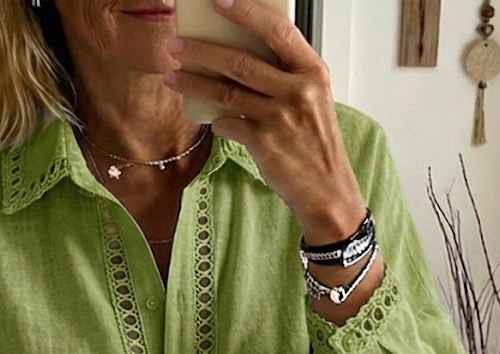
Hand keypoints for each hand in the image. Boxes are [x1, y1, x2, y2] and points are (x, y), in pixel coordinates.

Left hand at [163, 0, 365, 243]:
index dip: (246, 12)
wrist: (327, 189)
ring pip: (226, 92)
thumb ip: (285, 76)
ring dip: (194, 82)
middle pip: (241, 61)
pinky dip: (216, 120)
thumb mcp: (313, 100)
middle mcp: (298, 91)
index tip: (219, 1)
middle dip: (202, 50)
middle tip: (176, 45)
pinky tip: (211, 118)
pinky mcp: (264, 144)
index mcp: (313, 72)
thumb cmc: (315, 143)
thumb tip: (240, 54)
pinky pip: (228, 124)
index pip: (277, 31)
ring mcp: (280, 118)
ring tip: (172, 75)